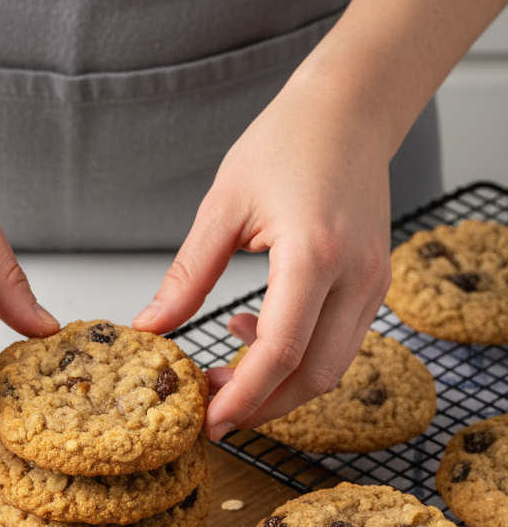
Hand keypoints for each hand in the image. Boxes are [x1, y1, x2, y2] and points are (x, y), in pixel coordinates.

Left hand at [131, 65, 392, 440]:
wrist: (351, 108)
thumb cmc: (289, 139)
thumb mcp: (223, 205)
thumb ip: (188, 275)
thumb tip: (151, 327)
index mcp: (314, 253)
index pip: (281, 350)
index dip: (243, 395)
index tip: (208, 419)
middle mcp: (355, 274)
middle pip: (314, 375)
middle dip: (262, 405)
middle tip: (212, 412)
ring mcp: (373, 282)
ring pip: (332, 367)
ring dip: (279, 386)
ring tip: (225, 375)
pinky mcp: (375, 283)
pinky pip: (339, 343)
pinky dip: (299, 357)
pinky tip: (253, 333)